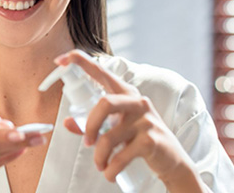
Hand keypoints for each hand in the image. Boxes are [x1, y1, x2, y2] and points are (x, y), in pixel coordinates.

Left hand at [55, 50, 205, 191]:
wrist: (172, 161)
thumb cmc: (140, 139)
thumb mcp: (116, 128)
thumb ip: (92, 124)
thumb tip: (67, 122)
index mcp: (125, 93)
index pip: (101, 71)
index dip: (81, 62)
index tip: (61, 60)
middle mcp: (137, 102)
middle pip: (105, 103)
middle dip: (89, 126)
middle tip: (86, 143)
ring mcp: (146, 120)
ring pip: (109, 136)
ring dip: (99, 155)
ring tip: (100, 165)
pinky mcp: (151, 140)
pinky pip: (121, 156)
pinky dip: (111, 169)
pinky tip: (110, 173)